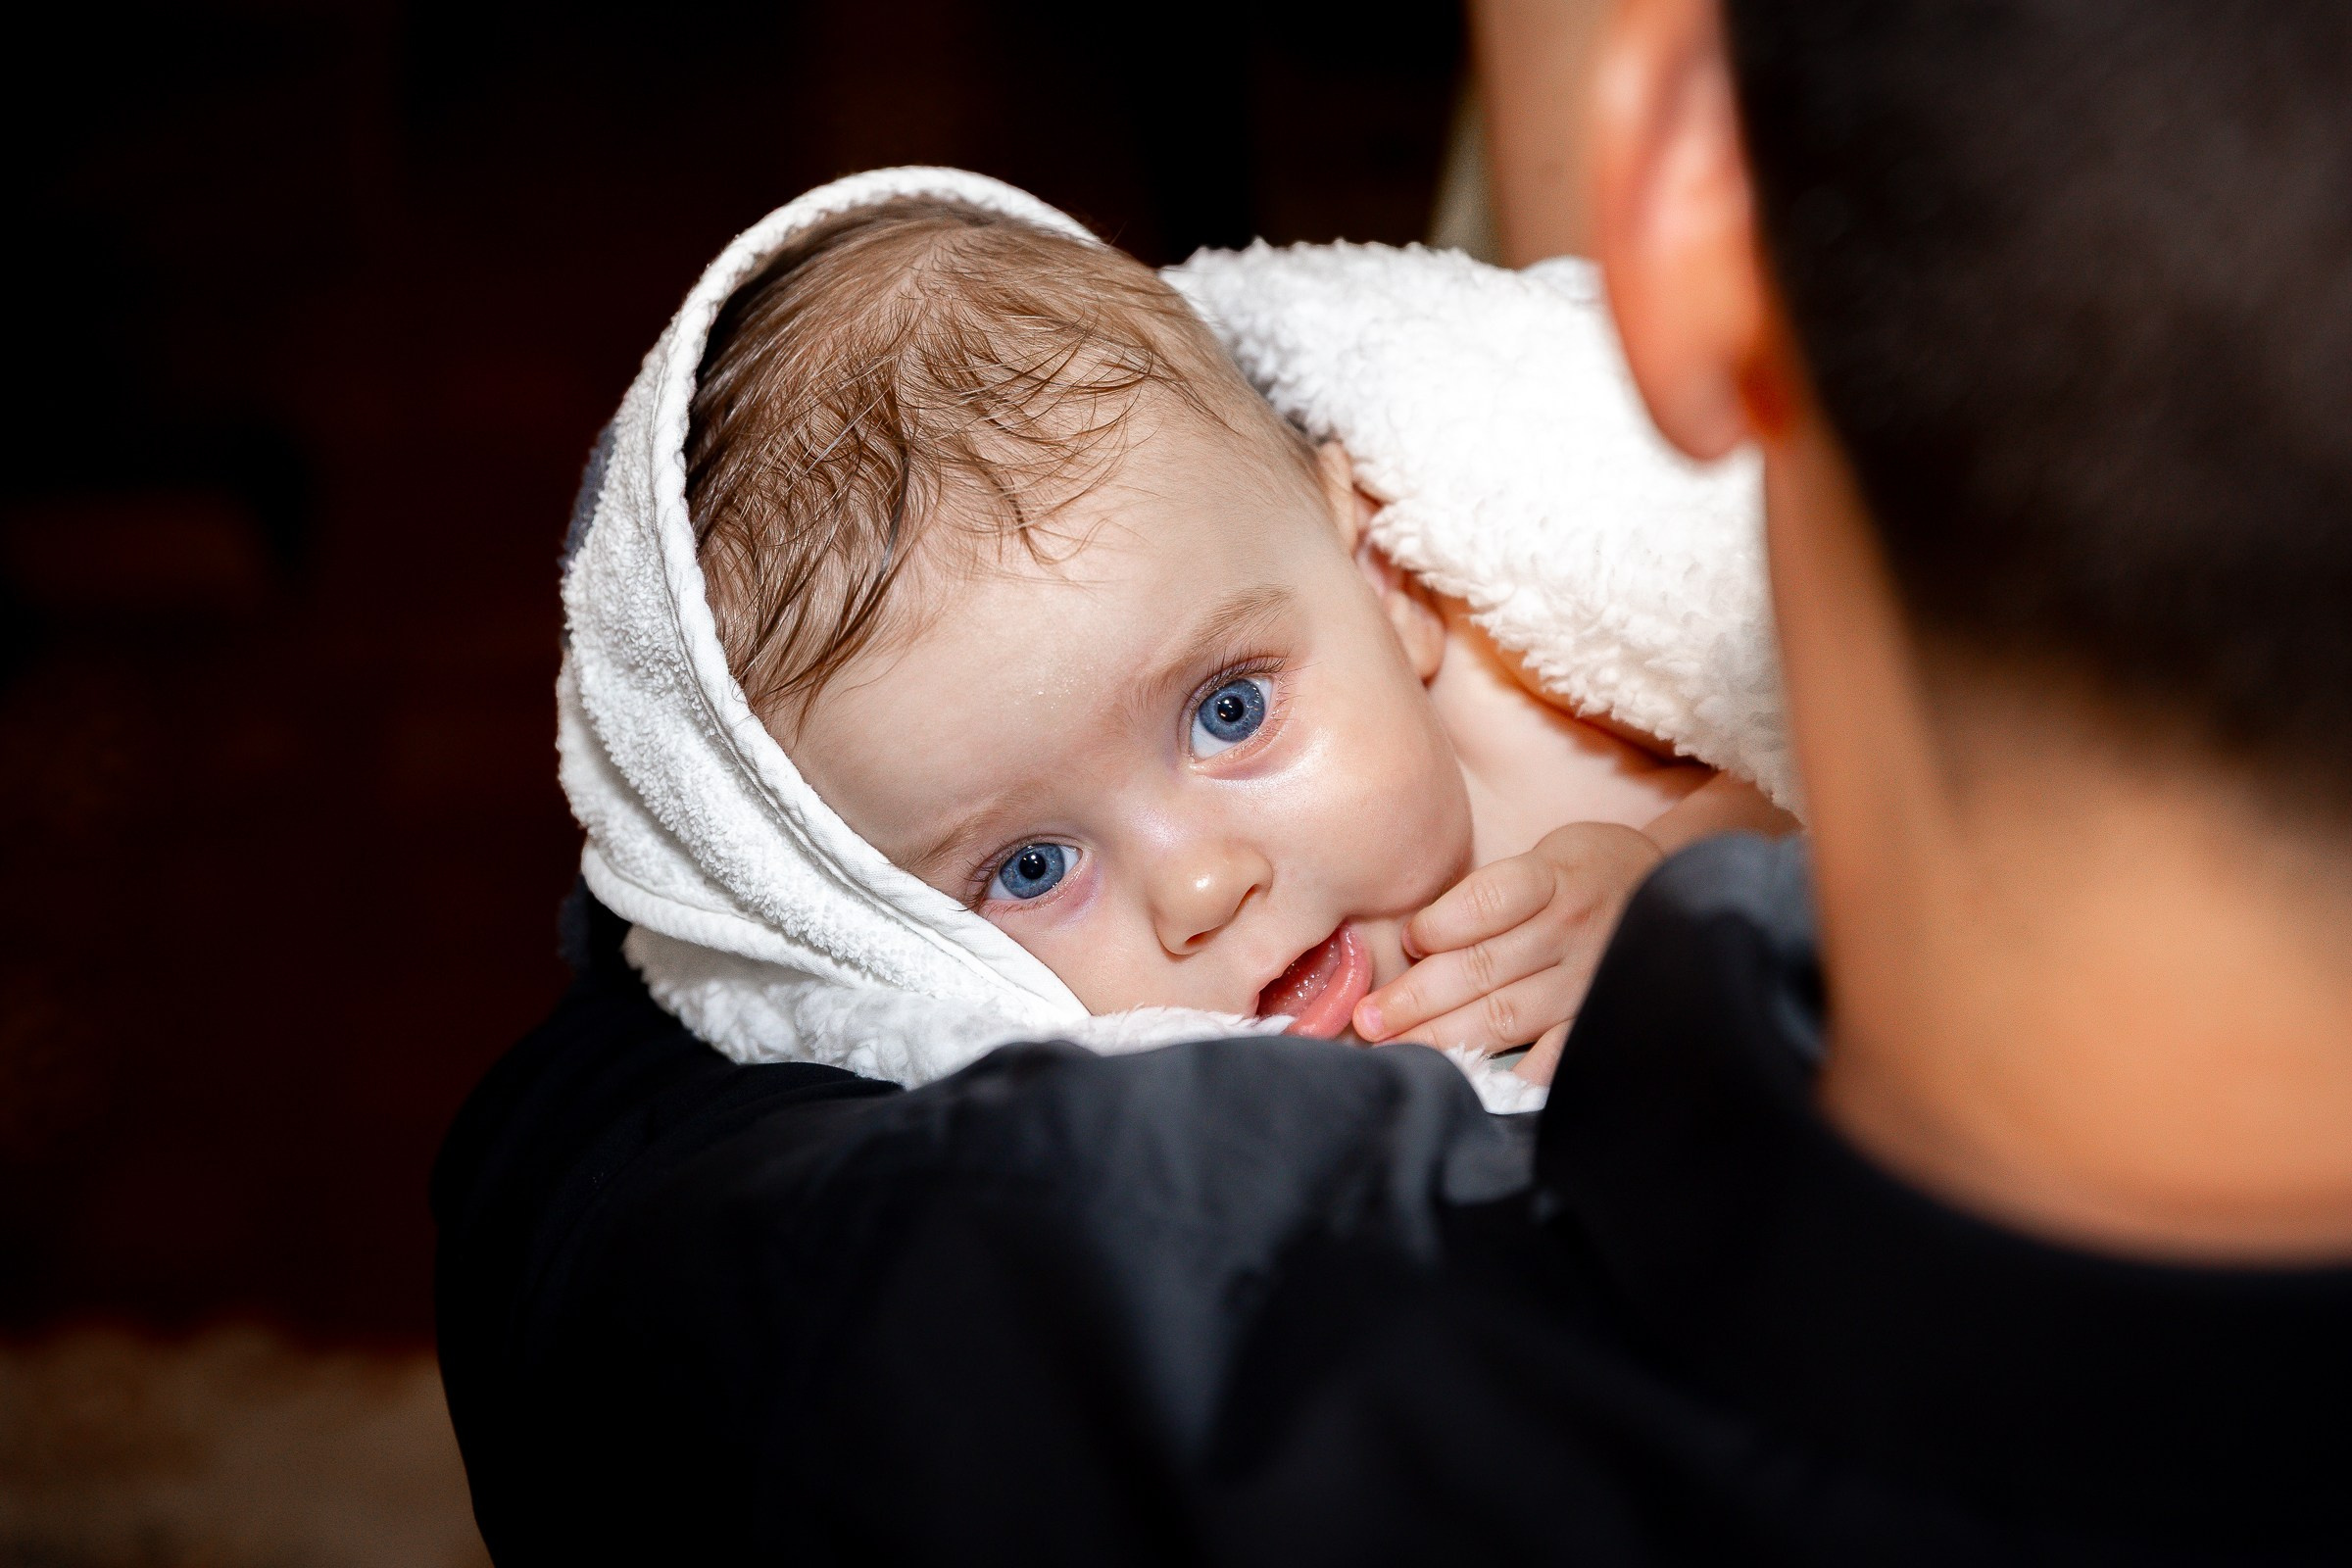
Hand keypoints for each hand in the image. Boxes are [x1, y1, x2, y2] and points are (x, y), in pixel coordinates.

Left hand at [1352, 822, 1662, 1083]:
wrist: (1676, 893)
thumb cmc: (1584, 873)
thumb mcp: (1544, 855)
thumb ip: (1488, 895)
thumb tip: (1418, 942)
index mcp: (1552, 877)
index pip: (1486, 901)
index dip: (1440, 925)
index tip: (1409, 942)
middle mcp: (1572, 928)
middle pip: (1483, 967)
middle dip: (1416, 999)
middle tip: (1368, 1022)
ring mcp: (1588, 979)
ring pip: (1506, 1014)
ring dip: (1445, 1036)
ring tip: (1398, 1050)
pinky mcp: (1599, 1017)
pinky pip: (1557, 1053)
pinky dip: (1520, 1074)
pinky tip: (1479, 1086)